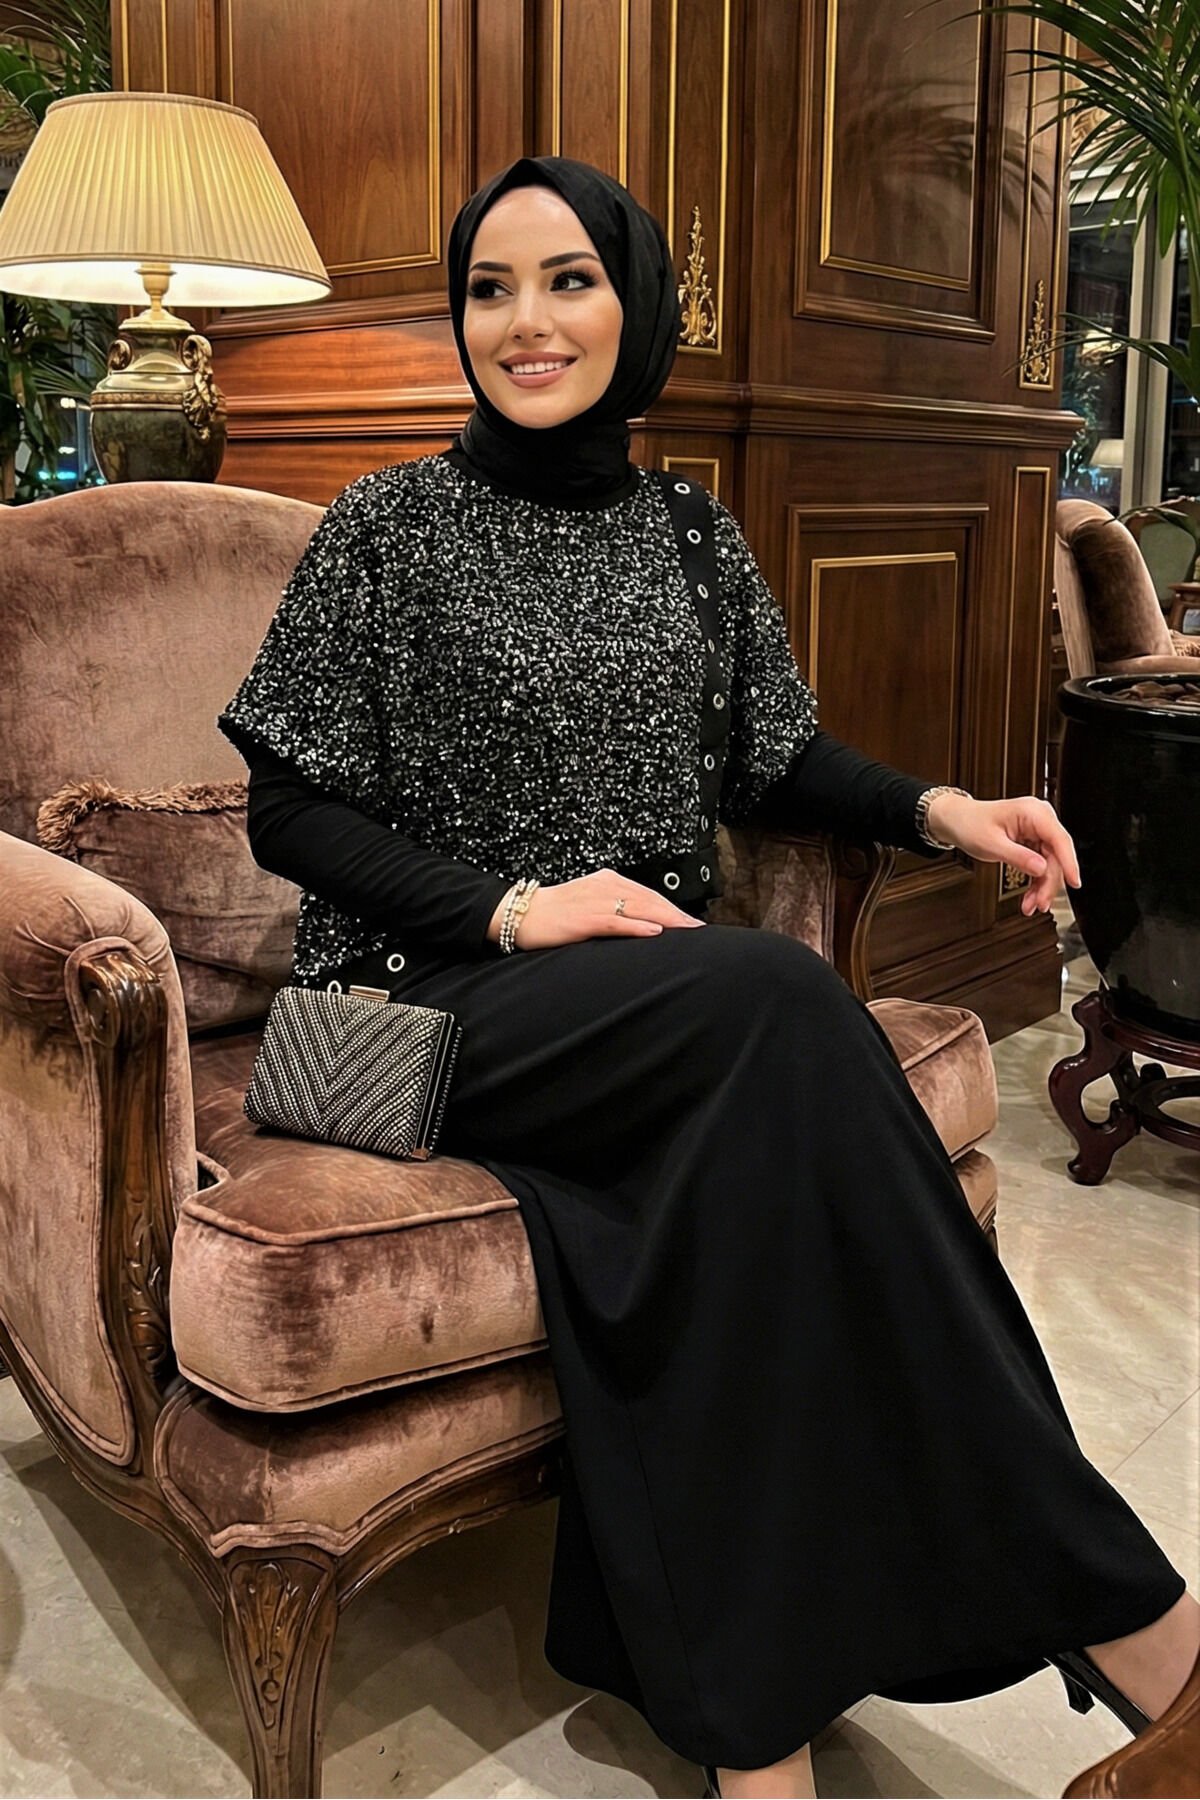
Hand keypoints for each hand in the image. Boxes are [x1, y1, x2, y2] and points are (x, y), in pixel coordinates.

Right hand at [488, 869, 706, 949]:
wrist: (520, 914)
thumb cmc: (555, 913)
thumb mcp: (589, 904)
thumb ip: (615, 909)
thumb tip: (644, 925)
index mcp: (607, 880)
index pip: (648, 895)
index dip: (673, 909)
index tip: (692, 923)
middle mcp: (604, 886)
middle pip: (650, 900)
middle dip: (677, 915)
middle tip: (699, 930)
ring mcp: (594, 901)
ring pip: (639, 908)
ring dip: (666, 920)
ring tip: (687, 931)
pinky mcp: (583, 918)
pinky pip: (616, 921)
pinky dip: (637, 926)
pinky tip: (654, 932)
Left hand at [923, 792, 1080, 917]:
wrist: (957, 820)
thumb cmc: (970, 824)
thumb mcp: (991, 844)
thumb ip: (1018, 856)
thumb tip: (1041, 868)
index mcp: (1033, 812)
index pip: (1059, 839)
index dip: (1069, 862)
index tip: (1074, 882)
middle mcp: (1039, 819)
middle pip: (1056, 856)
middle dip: (1049, 883)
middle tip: (1040, 903)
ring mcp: (1037, 831)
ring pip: (1050, 864)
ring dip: (1042, 887)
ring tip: (1031, 905)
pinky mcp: (1033, 841)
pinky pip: (1041, 864)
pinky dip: (1036, 882)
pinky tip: (1030, 897)